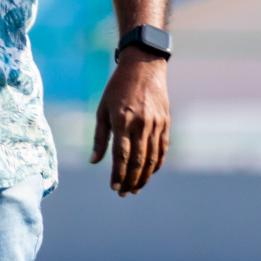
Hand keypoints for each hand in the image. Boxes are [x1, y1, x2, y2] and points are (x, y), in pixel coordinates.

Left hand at [91, 50, 169, 195]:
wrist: (143, 67)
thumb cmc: (117, 88)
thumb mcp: (102, 109)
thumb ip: (100, 137)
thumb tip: (94, 161)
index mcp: (122, 120)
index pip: (122, 155)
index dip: (118, 174)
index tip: (114, 187)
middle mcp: (141, 124)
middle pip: (138, 161)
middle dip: (131, 180)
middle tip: (124, 193)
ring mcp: (156, 124)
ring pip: (152, 158)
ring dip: (145, 177)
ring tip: (136, 188)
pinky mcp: (166, 123)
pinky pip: (162, 149)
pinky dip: (157, 164)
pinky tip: (149, 173)